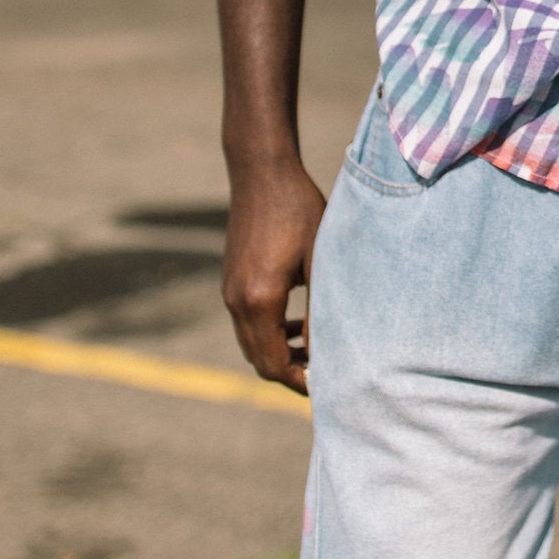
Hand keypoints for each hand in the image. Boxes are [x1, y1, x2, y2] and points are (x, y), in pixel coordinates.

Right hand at [222, 155, 327, 392]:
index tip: (326, 386)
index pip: (272, 364)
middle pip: (258, 360)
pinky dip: (269, 333)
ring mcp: (229, 291)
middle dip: (289, 373)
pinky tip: (297, 323)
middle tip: (324, 375)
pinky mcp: (230, 281)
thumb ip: (322, 310)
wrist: (262, 172)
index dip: (298, 381)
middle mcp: (236, 301)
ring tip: (314, 350)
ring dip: (280, 353)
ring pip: (251, 343)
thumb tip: (329, 354)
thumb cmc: (299, 210)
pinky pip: (246, 323)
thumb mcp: (320, 261)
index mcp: (259, 300)